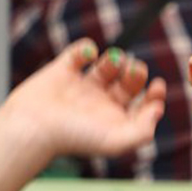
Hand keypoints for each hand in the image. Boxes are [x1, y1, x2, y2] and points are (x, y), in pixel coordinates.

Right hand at [0, 40, 166, 161]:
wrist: (33, 127)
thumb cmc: (73, 138)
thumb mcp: (116, 142)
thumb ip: (143, 131)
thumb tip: (158, 110)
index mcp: (114, 120)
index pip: (142, 105)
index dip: (154, 94)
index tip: (157, 85)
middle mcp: (99, 103)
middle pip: (128, 83)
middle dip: (136, 74)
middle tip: (135, 70)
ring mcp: (80, 86)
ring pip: (109, 65)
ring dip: (116, 59)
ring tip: (114, 63)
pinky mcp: (61, 71)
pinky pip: (79, 52)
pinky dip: (86, 48)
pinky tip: (88, 55)